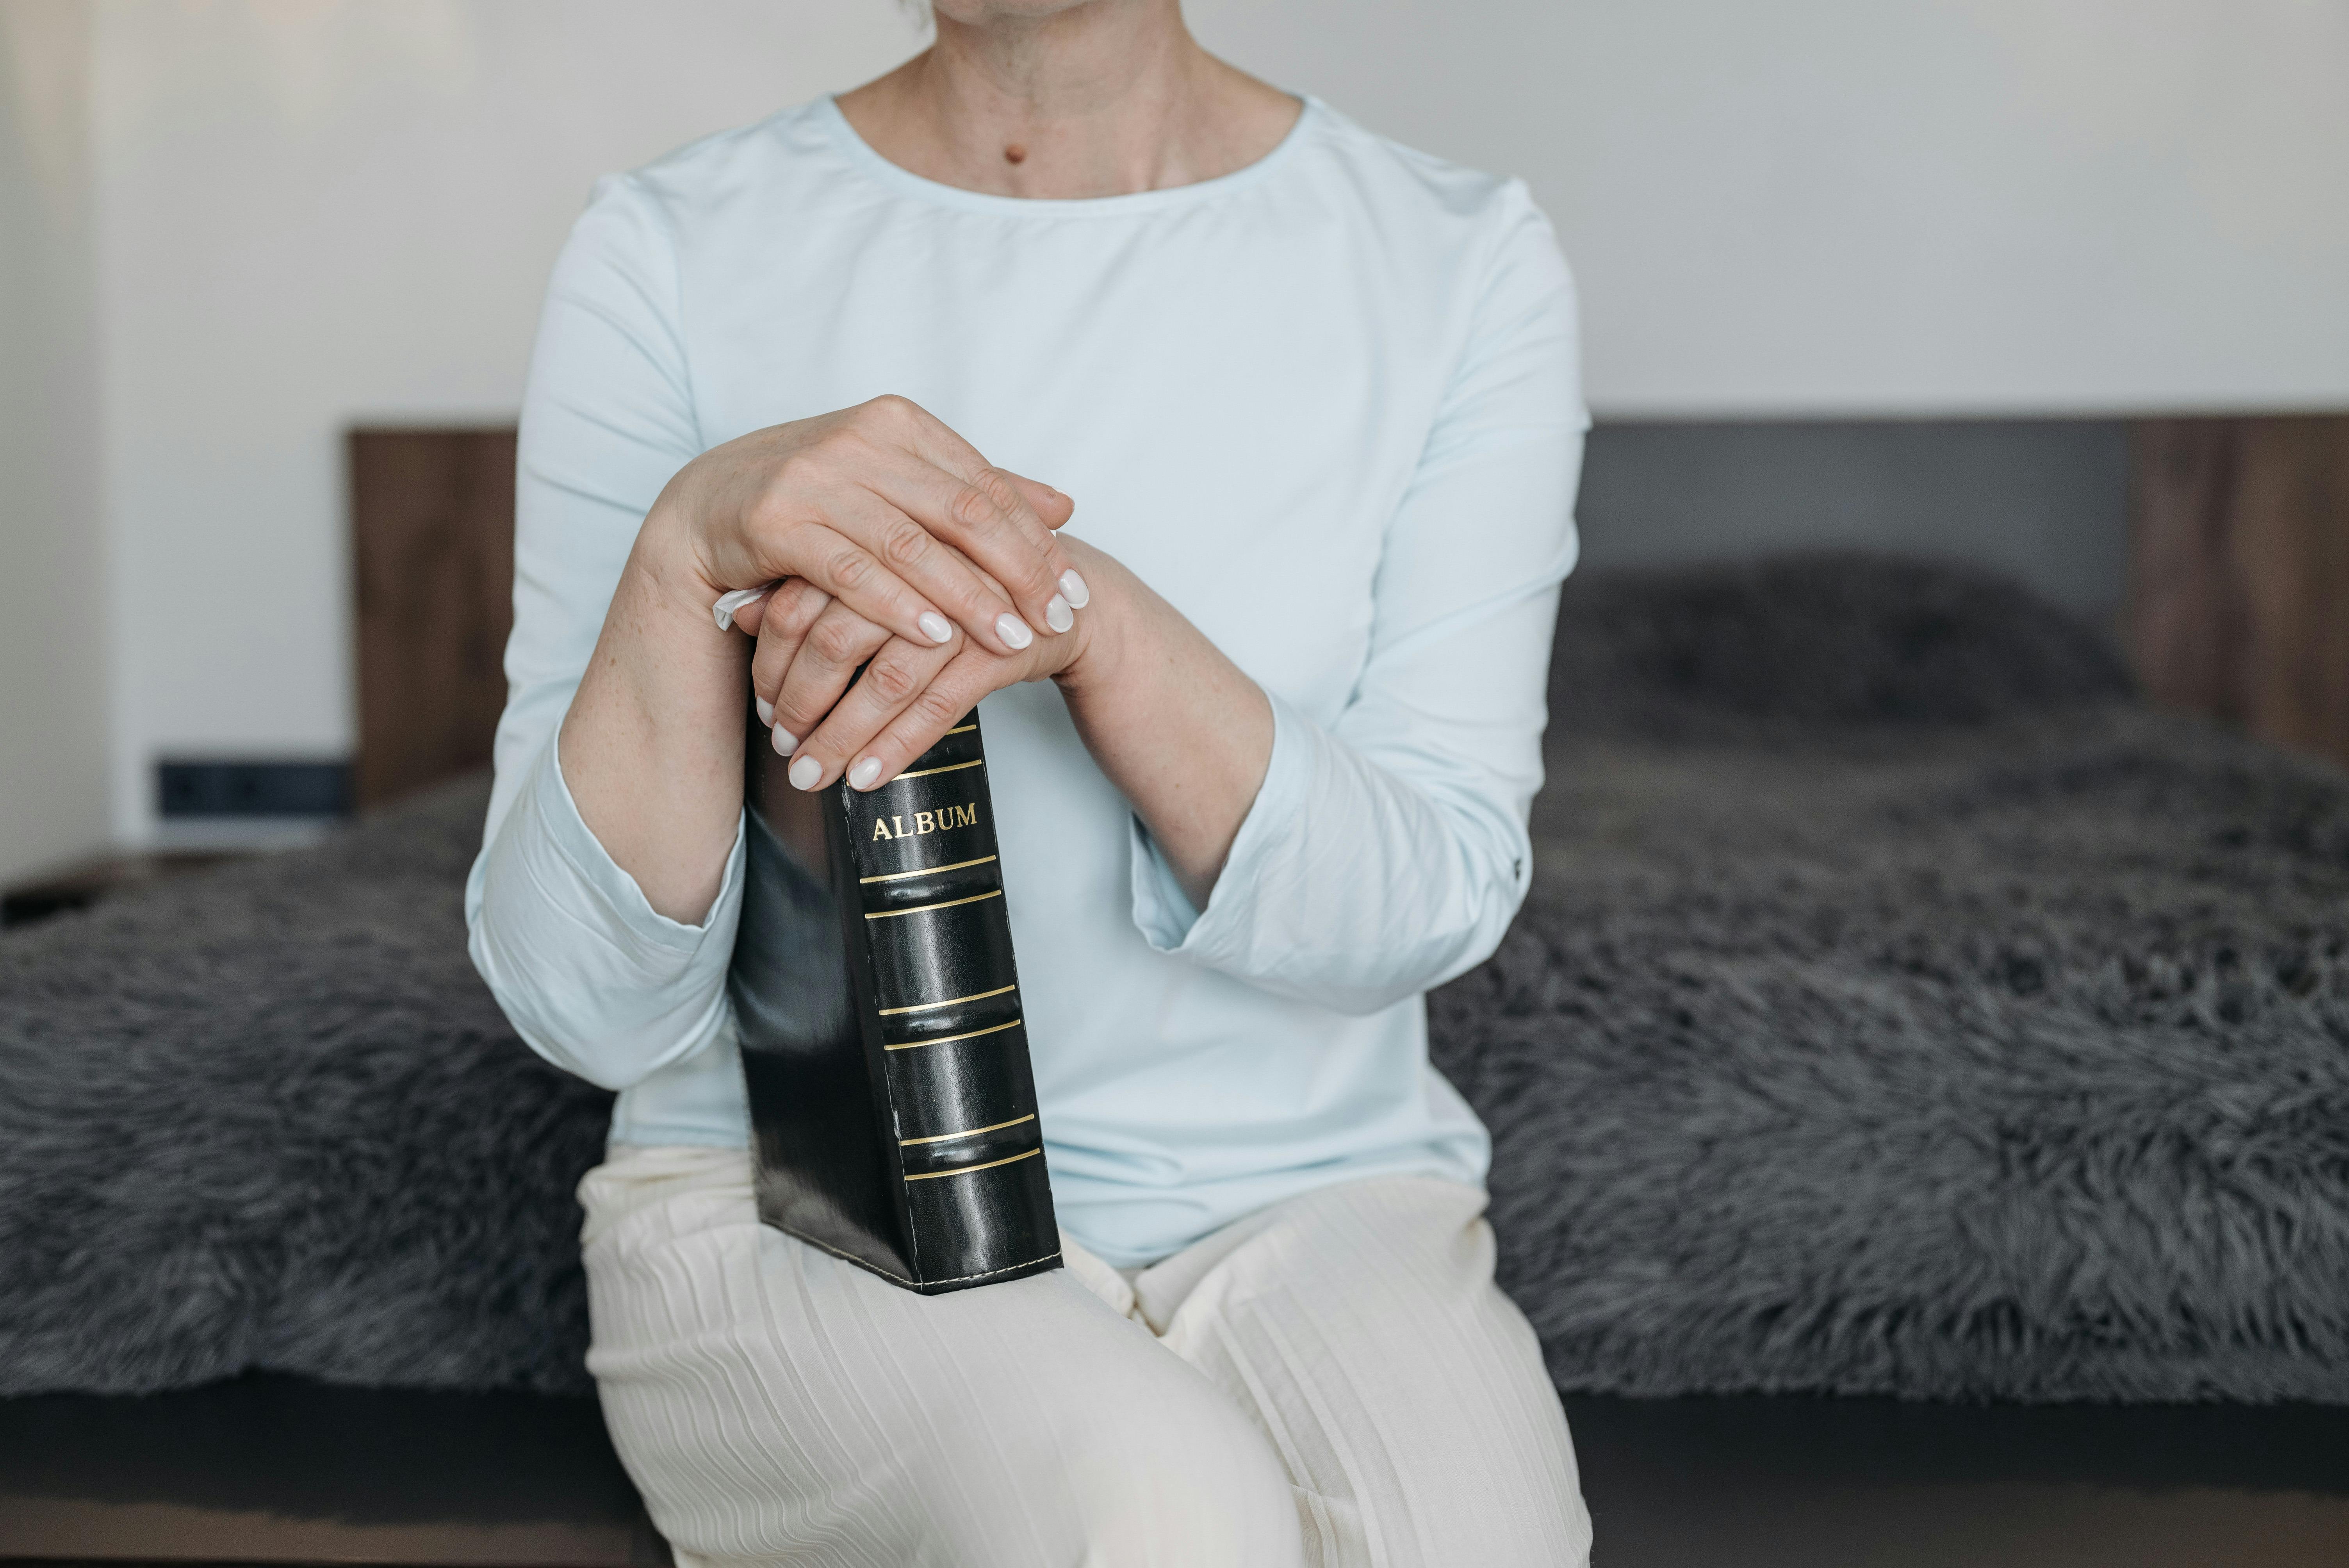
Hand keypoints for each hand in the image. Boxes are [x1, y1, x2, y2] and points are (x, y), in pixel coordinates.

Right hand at [650, 394, 1085, 656]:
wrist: (703, 508)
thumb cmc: (812, 501)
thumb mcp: (896, 485)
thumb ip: (974, 494)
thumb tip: (1064, 506)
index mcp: (898, 423)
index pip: (987, 487)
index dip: (1037, 542)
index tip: (1074, 591)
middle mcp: (860, 439)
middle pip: (963, 512)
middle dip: (1019, 572)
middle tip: (1058, 620)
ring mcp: (815, 477)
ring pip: (912, 544)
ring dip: (969, 598)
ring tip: (1012, 639)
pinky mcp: (777, 520)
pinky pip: (851, 569)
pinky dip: (898, 605)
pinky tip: (936, 637)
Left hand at [729, 538, 1114, 790]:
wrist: (1064, 593)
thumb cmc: (959, 583)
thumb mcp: (885, 579)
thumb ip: (814, 587)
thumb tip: (736, 610)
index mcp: (881, 536)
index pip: (803, 597)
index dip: (773, 656)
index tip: (761, 703)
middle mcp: (919, 566)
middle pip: (836, 639)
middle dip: (801, 702)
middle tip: (781, 746)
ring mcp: (963, 605)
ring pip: (884, 679)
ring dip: (842, 735)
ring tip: (811, 775)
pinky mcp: (999, 645)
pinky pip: (937, 706)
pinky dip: (897, 746)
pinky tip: (866, 777)